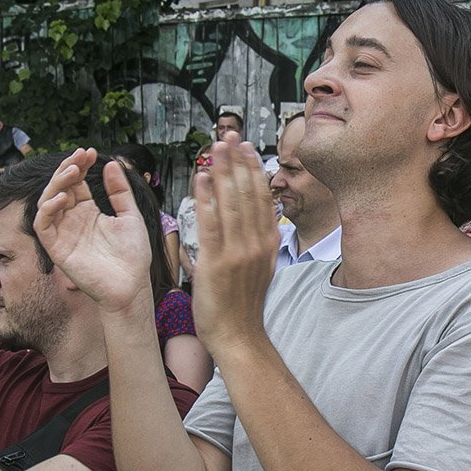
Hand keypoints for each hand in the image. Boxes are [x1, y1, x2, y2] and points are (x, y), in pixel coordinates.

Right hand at [33, 147, 152, 310]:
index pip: (77, 183)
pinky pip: (43, 226)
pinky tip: (64, 198)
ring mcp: (64, 234)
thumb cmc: (133, 256)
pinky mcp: (57, 249)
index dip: (80, 166)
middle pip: (61, 188)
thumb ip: (120, 192)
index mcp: (89, 212)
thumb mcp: (130, 216)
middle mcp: (73, 221)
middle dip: (68, 169)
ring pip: (47, 202)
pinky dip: (48, 209)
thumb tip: (112, 163)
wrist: (132, 285)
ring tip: (73, 171)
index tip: (90, 152)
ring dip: (57, 184)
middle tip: (80, 156)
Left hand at [189, 134, 278, 356]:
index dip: (254, 169)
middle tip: (230, 134)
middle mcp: (256, 244)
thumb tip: (251, 217)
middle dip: (239, 161)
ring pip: (231, 203)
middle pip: (248, 193)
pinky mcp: (217, 263)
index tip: (246, 146)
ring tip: (216, 147)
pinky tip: (203, 178)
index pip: (262, 197)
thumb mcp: (258, 268)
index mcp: (267, 243)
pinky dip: (207, 199)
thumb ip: (254, 241)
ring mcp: (238, 253)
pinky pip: (211, 224)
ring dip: (223, 171)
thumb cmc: (242, 305)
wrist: (239, 337)